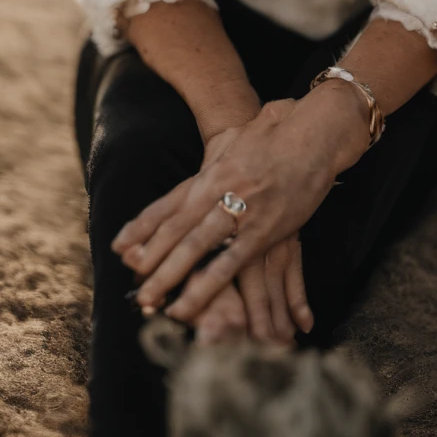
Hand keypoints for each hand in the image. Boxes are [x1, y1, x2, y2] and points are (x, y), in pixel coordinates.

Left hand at [112, 86, 367, 321]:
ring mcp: (244, 210)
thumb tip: (199, 172)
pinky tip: (194, 303)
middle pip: (179, 229)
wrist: (316, 133)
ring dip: (174, 276)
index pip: (170, 203)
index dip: (144, 227)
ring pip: (200, 247)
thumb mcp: (237, 139)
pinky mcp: (268, 229)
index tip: (120, 246)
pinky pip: (234, 261)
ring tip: (155, 303)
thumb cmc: (278, 133)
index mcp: (212, 170)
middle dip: (154, 259)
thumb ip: (215, 158)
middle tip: (134, 286)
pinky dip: (211, 283)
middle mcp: (222, 189)